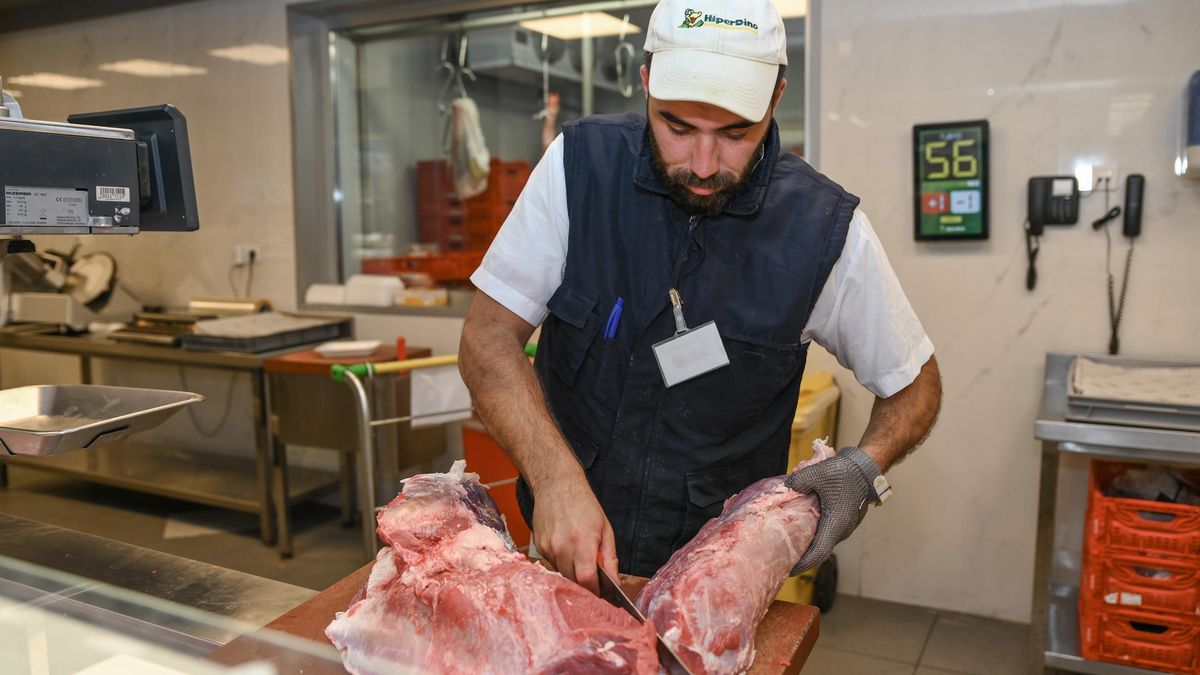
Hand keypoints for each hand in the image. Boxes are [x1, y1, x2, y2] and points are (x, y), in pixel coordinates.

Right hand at [532, 475, 617, 594]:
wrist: (556, 485)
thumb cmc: (584, 504)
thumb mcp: (605, 529)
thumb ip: (609, 558)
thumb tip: (615, 583)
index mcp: (582, 541)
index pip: (586, 579)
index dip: (595, 590)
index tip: (603, 591)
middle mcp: (562, 546)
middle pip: (573, 581)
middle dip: (586, 584)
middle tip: (595, 579)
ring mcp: (548, 547)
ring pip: (562, 574)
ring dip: (573, 573)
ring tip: (580, 557)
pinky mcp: (539, 547)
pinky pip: (553, 564)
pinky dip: (563, 563)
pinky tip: (567, 547)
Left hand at [783, 446, 882, 573]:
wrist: (866, 467)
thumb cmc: (845, 472)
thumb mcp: (818, 473)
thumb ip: (798, 481)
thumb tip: (786, 487)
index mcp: (836, 525)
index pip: (818, 554)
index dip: (802, 564)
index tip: (787, 570)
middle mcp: (842, 530)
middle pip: (819, 551)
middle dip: (802, 557)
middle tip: (782, 559)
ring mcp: (845, 526)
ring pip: (824, 541)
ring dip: (809, 545)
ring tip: (789, 545)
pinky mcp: (845, 520)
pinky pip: (828, 532)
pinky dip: (815, 535)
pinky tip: (801, 528)